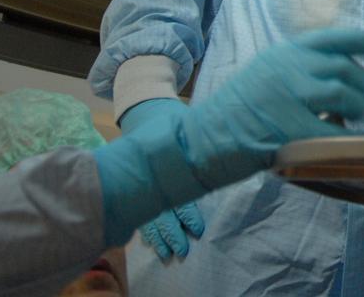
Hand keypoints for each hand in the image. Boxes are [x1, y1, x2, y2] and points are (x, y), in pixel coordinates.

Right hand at [117, 99, 204, 259]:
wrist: (142, 109)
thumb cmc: (169, 116)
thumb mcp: (184, 123)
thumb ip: (199, 140)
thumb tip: (224, 148)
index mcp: (166, 165)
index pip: (179, 196)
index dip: (188, 215)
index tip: (197, 229)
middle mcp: (154, 178)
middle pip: (164, 212)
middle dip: (173, 233)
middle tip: (183, 250)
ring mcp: (144, 183)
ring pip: (151, 216)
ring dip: (160, 237)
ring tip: (168, 255)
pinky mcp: (139, 186)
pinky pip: (142, 213)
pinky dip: (148, 230)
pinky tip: (152, 245)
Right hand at [181, 28, 363, 186]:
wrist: (198, 141)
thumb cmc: (235, 112)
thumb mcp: (265, 72)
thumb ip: (298, 67)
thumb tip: (340, 73)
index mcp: (283, 53)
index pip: (332, 37)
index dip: (361, 39)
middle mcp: (289, 67)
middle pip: (344, 67)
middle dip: (360, 84)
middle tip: (360, 100)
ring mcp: (290, 96)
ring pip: (344, 92)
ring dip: (356, 107)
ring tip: (351, 118)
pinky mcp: (291, 128)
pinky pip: (334, 130)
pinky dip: (346, 137)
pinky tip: (345, 140)